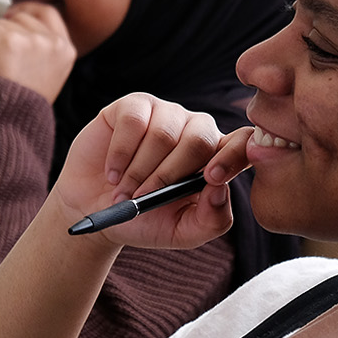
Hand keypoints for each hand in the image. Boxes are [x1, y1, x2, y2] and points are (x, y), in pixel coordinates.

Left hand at [0, 1, 76, 102]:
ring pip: (1, 23)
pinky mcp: (7, 40)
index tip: (10, 22)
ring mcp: (31, 39)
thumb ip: (40, 48)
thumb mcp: (46, 75)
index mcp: (66, 50)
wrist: (9, 124)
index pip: (48, 12)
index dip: (26, 13)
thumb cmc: (21, 106)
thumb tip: (16, 18)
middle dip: (4, 33)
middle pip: (20, 16)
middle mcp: (53, 42)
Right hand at [56, 92, 252, 250]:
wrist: (95, 211)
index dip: (233, 156)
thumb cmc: (145, 220)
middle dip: (167, 176)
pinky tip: (112, 171)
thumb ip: (212, 219)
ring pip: (163, 134)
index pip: (243, 143)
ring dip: (138, 171)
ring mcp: (166, 114)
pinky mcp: (134, 106)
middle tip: (142, 198)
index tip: (212, 179)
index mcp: (216, 158)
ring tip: (123, 191)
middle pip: (199, 139)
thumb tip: (221, 188)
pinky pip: (134, 121)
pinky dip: (120, 153)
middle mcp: (196, 131)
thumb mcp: (182, 232)